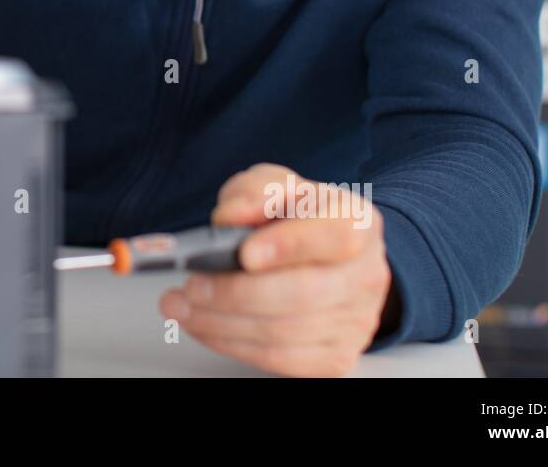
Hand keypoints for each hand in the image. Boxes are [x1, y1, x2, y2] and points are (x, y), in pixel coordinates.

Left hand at [158, 163, 396, 376]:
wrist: (325, 257)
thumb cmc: (297, 218)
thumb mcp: (275, 187)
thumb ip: (255, 192)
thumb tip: (231, 217)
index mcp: (358, 222)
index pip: (336, 236)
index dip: (289, 245)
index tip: (244, 253)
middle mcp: (366, 275)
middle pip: (303, 294)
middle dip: (235, 292)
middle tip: (191, 285)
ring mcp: (356, 321)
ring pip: (284, 333)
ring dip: (221, 322)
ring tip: (182, 305)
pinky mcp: (335, 357)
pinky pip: (278, 360)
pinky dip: (231, 343)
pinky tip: (204, 325)